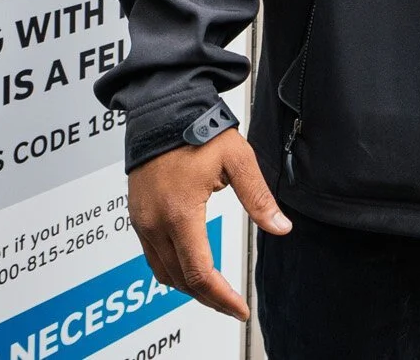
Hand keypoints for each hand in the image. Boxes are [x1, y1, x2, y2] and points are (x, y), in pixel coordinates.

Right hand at [127, 129, 290, 319]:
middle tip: (233, 305)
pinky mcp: (137, 216)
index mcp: (180, 214)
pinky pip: (152, 257)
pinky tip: (191, 268)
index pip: (200, 273)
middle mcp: (155, 223)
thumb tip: (281, 228)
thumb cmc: (199, 130)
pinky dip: (172, 270)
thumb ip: (258, 198)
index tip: (240, 309)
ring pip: (163, 273)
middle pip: (180, 280)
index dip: (222, 297)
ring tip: (216, 292)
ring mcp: (142, 221)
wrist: (163, 110)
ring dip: (189, 287)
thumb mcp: (238, 160)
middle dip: (208, 298)